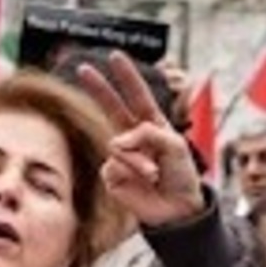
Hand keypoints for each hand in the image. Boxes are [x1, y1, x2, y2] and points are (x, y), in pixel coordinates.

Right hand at [68, 54, 207, 232]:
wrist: (178, 210)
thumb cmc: (182, 176)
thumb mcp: (175, 147)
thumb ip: (148, 134)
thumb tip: (118, 140)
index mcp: (152, 125)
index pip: (138, 95)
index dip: (127, 76)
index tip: (115, 56)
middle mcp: (134, 137)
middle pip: (112, 106)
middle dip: (99, 87)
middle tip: (83, 68)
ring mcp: (122, 155)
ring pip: (118, 144)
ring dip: (138, 159)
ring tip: (154, 173)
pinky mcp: (113, 174)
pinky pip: (115, 164)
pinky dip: (131, 171)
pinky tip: (145, 181)